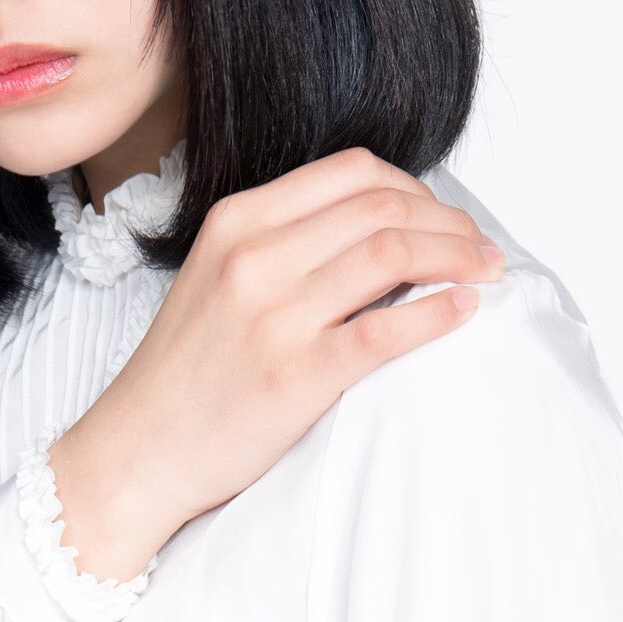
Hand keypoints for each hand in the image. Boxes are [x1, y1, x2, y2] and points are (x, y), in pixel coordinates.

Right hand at [48, 147, 506, 580]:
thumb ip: (283, 243)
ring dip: (457, 258)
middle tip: (481, 249)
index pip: (352, 172)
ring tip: (485, 275)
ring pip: (393, 253)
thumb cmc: (186, 371)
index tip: (441, 217)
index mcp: (236, 222)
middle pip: (383, 207)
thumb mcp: (218, 276)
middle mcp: (254, 257)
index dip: (415, 187)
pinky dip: (438, 313)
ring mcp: (273, 316)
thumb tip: (379, 227)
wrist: (137, 450)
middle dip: (450, 222)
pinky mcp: (295, 375)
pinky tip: (461, 312)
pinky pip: (387, 329)